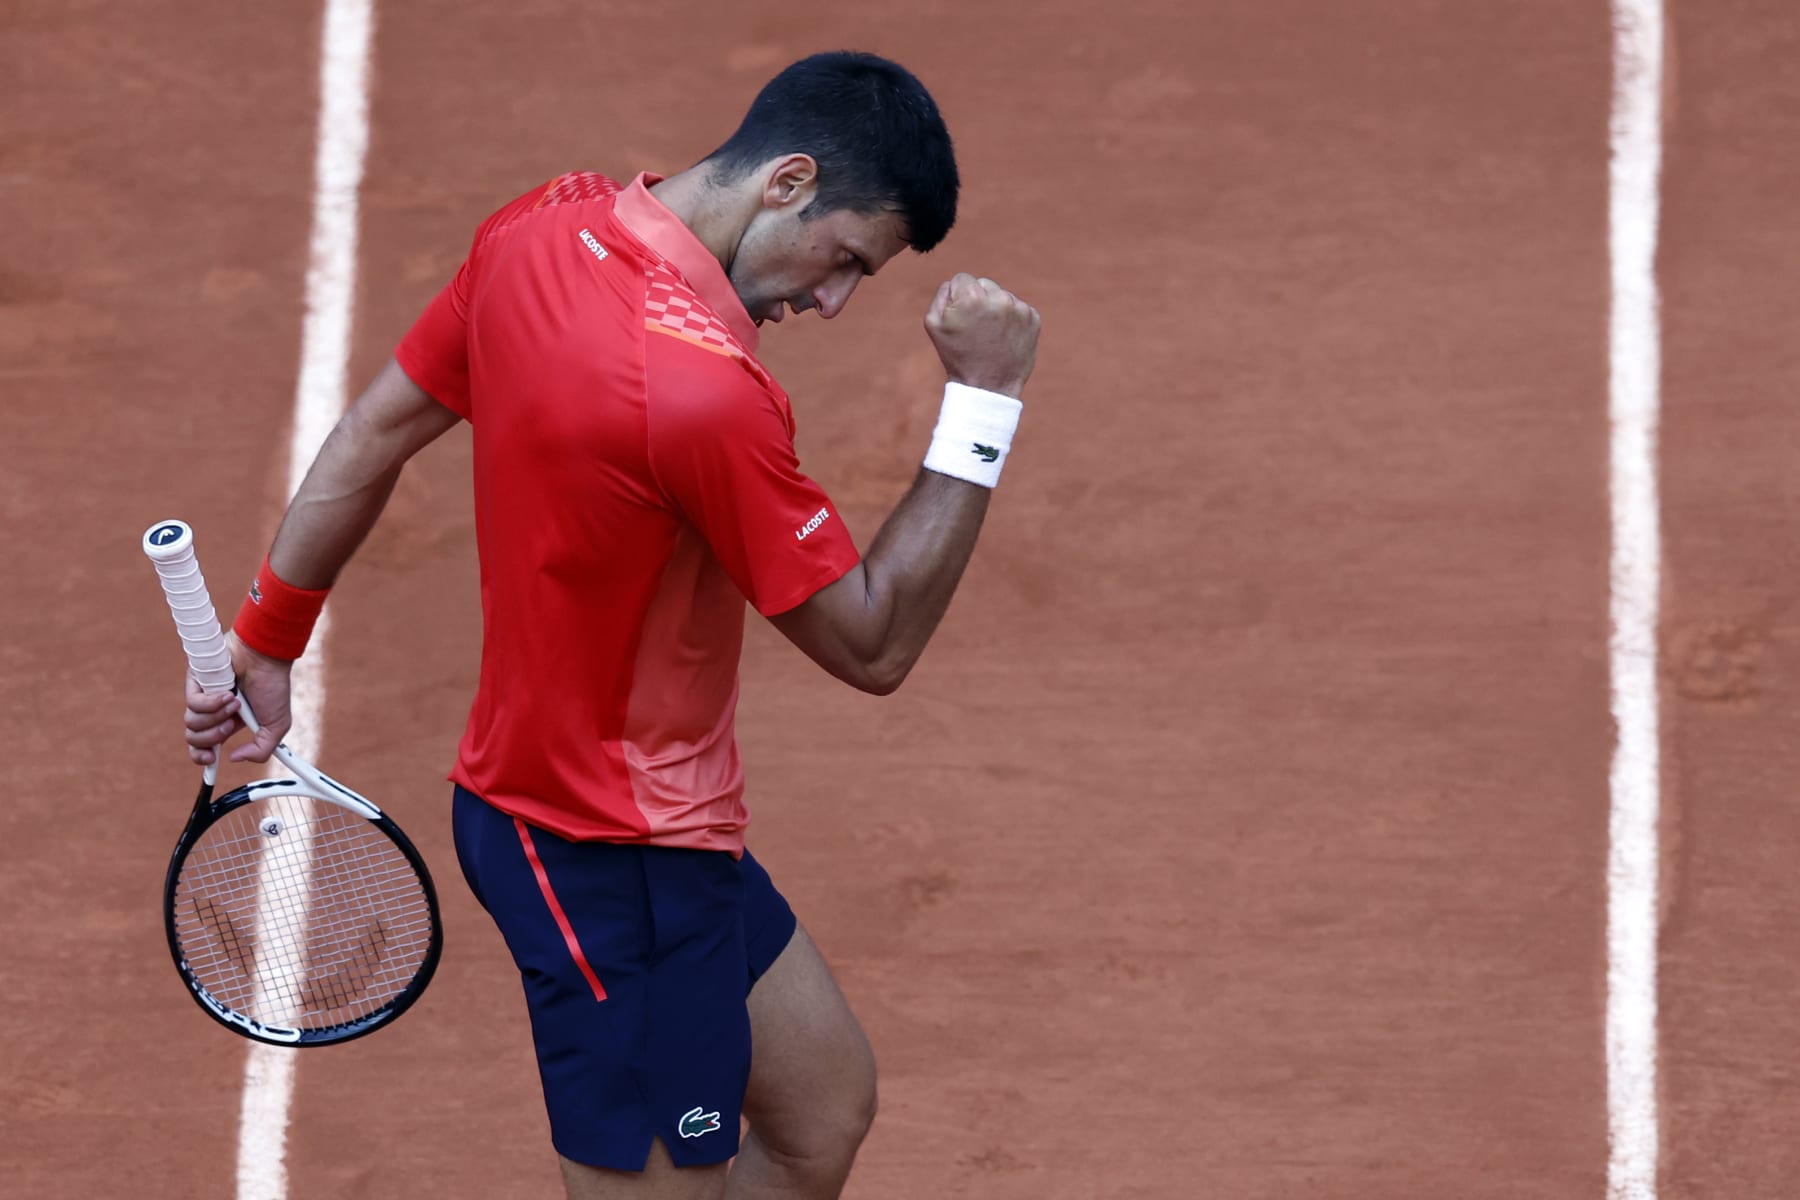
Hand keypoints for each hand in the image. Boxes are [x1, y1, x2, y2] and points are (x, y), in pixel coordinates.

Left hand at [182, 631, 294, 765]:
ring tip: (235, 702)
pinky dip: (212, 703)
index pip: (204, 746)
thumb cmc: (273, 687)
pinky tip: (228, 693)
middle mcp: (213, 712)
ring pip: (192, 723)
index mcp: (229, 723)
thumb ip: (261, 750)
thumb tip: (233, 758)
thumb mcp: (276, 727)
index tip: (210, 761)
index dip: (202, 757)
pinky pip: (193, 704)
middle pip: (194, 739)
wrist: (266, 659)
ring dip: (216, 717)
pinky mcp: (195, 683)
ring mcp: (203, 697)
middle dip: (211, 738)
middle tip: (229, 725)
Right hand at [924, 273, 1040, 398]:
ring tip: (990, 335)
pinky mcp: (1033, 319)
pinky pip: (1018, 308)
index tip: (961, 317)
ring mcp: (1019, 308)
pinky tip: (1004, 338)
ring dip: (996, 309)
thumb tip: (956, 283)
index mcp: (972, 296)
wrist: (988, 387)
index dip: (958, 298)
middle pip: (984, 283)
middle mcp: (999, 298)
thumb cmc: (957, 356)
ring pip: (1002, 296)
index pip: (962, 278)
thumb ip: (942, 293)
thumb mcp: (933, 323)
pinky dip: (1011, 320)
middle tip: (976, 328)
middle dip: (979, 300)